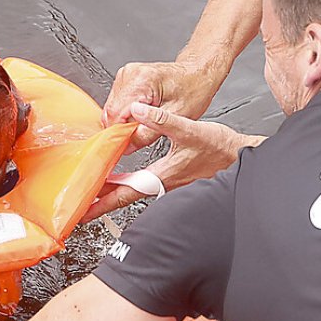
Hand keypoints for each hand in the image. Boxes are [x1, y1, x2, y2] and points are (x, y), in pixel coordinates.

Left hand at [80, 102, 258, 219]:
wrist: (239, 154)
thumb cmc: (219, 147)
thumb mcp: (189, 128)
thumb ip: (161, 119)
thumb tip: (136, 111)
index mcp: (164, 174)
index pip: (128, 192)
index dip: (105, 201)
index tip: (86, 209)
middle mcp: (165, 183)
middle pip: (127, 196)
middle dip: (103, 202)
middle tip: (81, 207)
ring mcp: (170, 182)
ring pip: (135, 191)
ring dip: (115, 192)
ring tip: (94, 192)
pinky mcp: (174, 177)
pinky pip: (144, 185)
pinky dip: (128, 184)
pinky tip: (121, 179)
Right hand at [101, 60, 219, 147]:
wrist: (198, 73)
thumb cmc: (192, 90)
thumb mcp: (175, 118)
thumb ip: (146, 134)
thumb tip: (126, 147)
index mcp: (141, 81)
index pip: (115, 115)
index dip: (119, 134)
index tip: (126, 146)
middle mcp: (130, 74)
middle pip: (111, 111)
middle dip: (122, 128)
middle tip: (140, 136)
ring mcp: (126, 74)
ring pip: (112, 107)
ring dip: (124, 121)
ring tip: (145, 123)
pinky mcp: (126, 78)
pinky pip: (117, 101)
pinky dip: (126, 113)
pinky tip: (142, 114)